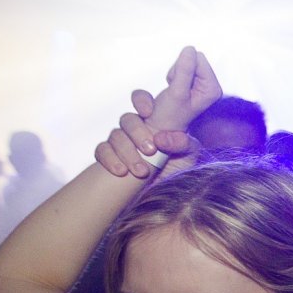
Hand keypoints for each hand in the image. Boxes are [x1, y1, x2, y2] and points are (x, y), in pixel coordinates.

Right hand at [93, 47, 221, 177]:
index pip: (142, 100)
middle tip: (152, 149)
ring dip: (128, 152)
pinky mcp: (110, 157)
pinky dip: (110, 161)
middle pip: (127, 119)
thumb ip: (185, 143)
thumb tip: (163, 139)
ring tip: (143, 171)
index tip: (148, 110)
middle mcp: (137, 129)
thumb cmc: (178, 169)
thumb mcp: (190, 156)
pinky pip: (101, 151)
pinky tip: (121, 172)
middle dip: (138, 132)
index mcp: (156, 121)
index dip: (141, 100)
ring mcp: (122, 142)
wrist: (161, 193)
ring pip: (116, 136)